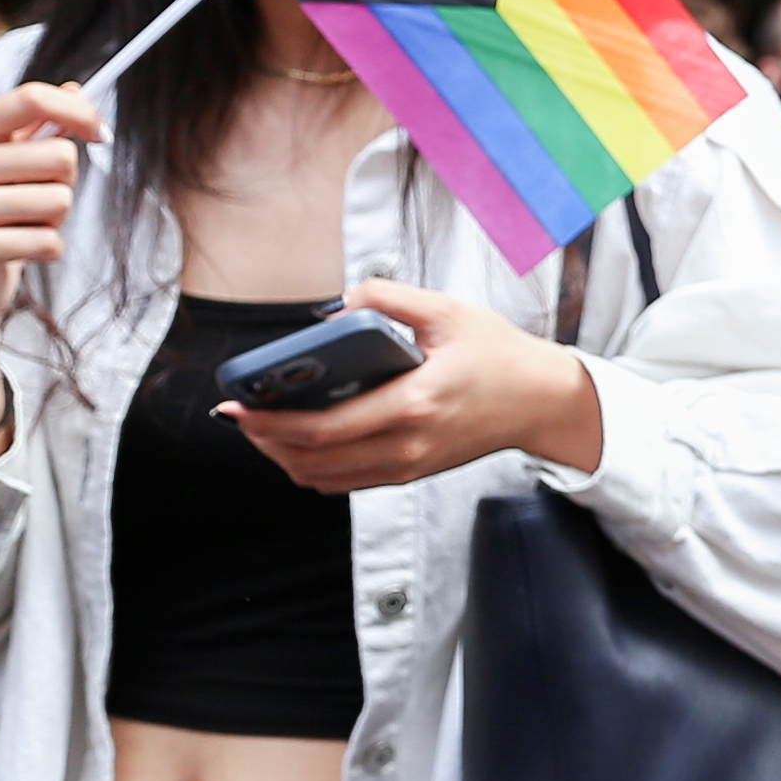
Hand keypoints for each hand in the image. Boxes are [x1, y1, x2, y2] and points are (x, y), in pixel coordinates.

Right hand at [0, 81, 104, 411]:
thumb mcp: (14, 163)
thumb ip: (43, 125)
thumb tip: (79, 89)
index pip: (30, 98)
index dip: (78, 111)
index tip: (101, 133)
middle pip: (60, 155)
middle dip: (66, 183)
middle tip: (39, 200)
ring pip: (60, 200)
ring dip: (57, 219)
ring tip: (25, 225)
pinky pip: (49, 240)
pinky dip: (49, 249)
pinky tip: (21, 250)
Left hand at [224, 278, 605, 491]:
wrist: (542, 401)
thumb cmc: (498, 355)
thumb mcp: (446, 310)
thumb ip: (385, 298)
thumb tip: (332, 308)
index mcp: (413, 404)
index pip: (323, 427)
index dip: (269, 422)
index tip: (238, 406)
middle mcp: (407, 445)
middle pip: (312, 460)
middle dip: (264, 441)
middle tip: (241, 415)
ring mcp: (408, 466)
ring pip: (323, 478)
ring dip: (285, 457)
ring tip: (265, 426)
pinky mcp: (410, 474)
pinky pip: (345, 481)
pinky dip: (312, 465)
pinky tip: (302, 438)